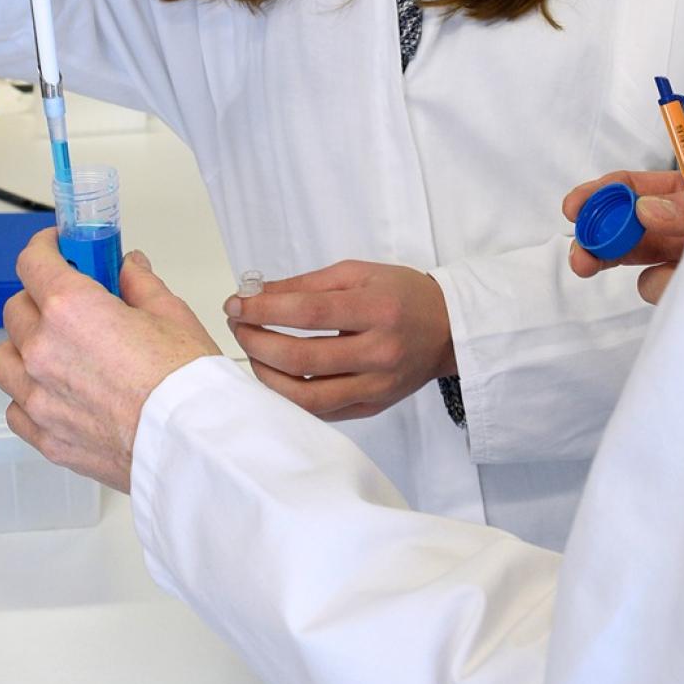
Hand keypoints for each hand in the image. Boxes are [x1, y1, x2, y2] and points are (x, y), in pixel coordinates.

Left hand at [0, 230, 221, 490]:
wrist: (191, 444)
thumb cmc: (185, 381)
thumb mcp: (170, 313)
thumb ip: (139, 284)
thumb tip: (128, 268)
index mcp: (71, 308)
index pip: (33, 262)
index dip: (44, 248)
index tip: (57, 248)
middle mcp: (42, 350)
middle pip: (17, 308)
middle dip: (40, 298)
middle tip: (72, 303)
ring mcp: (37, 397)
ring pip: (4, 358)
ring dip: (23, 347)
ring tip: (56, 350)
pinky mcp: (44, 437)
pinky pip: (16, 407)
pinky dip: (29, 395)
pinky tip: (58, 392)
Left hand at [223, 260, 454, 421]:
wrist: (448, 329)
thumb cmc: (402, 295)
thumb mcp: (358, 273)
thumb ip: (306, 284)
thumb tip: (256, 294)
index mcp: (376, 311)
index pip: (308, 314)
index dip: (263, 310)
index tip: (236, 303)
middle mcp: (378, 353)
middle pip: (301, 359)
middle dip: (256, 342)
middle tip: (238, 325)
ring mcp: (375, 387)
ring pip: (306, 396)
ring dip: (266, 375)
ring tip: (253, 352)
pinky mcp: (372, 407)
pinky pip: (321, 411)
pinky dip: (290, 396)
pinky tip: (276, 374)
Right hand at [562, 170, 683, 305]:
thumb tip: (641, 209)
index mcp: (679, 193)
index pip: (627, 187)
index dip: (595, 194)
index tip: (572, 209)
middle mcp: (669, 225)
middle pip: (616, 230)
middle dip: (594, 245)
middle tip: (581, 260)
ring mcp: (672, 259)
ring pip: (636, 267)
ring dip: (654, 276)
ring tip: (683, 273)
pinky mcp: (677, 288)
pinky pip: (656, 291)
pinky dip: (671, 290)